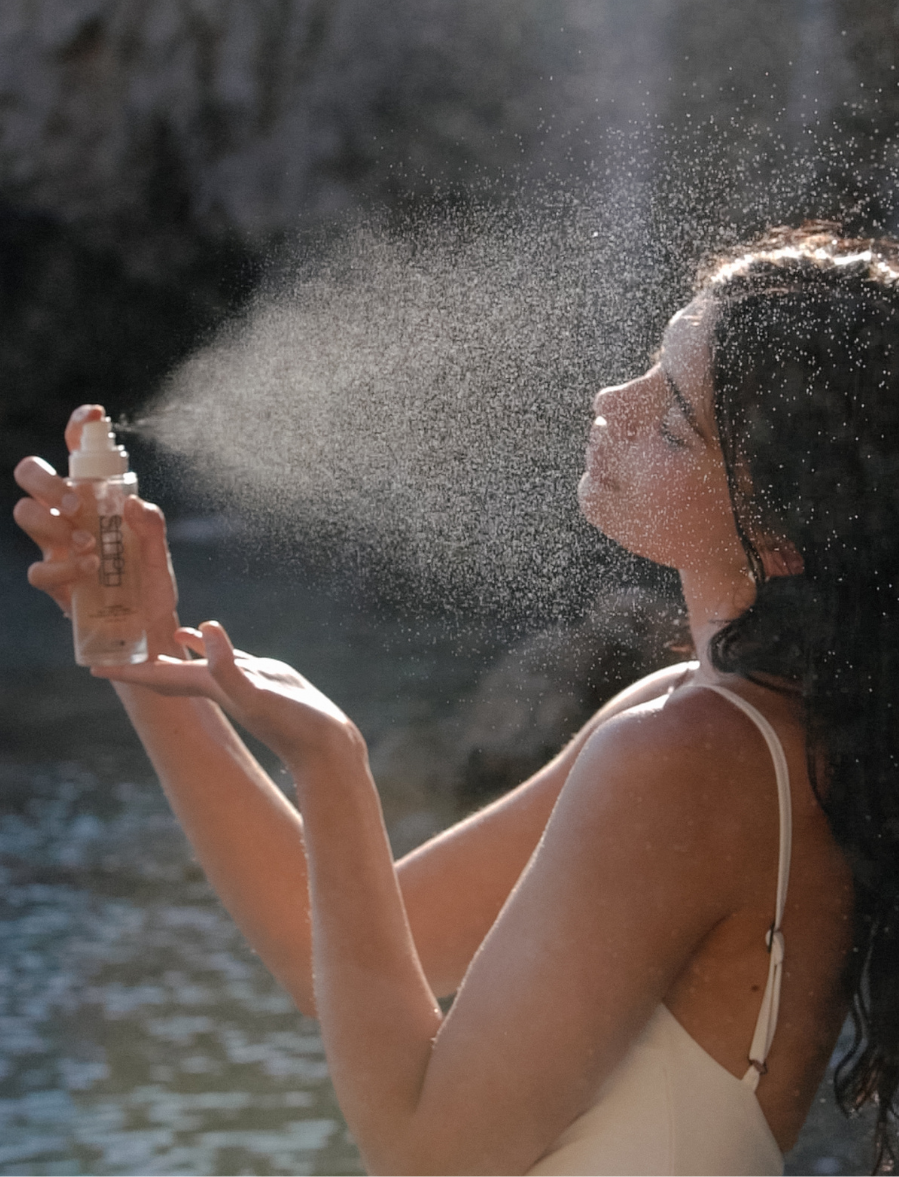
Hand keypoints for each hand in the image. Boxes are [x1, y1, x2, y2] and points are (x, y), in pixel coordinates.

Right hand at [13, 404, 182, 656]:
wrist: (148, 630)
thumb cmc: (150, 583)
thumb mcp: (159, 552)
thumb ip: (152, 525)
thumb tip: (132, 503)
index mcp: (95, 496)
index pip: (77, 451)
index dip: (79, 425)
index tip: (94, 415)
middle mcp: (68, 514)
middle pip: (30, 473)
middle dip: (47, 482)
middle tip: (76, 505)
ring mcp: (56, 545)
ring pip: (25, 513)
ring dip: (54, 524)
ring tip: (91, 548)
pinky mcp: (53, 580)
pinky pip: (37, 568)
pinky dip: (61, 569)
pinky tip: (86, 573)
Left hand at [93, 621, 364, 772]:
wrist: (324, 744)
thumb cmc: (291, 725)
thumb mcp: (257, 692)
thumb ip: (228, 663)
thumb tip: (204, 627)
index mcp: (211, 689)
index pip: (159, 678)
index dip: (127, 672)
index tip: (94, 668)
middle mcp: (220, 685)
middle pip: (169, 671)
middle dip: (143, 662)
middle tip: (116, 650)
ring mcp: (241, 680)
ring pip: (199, 660)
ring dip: (177, 649)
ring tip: (158, 633)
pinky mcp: (262, 674)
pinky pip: (228, 654)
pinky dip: (212, 643)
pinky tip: (207, 633)